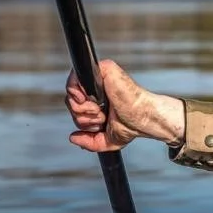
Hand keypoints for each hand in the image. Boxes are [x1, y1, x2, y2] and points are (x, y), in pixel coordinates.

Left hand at [65, 60, 185, 151]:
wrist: (142, 118)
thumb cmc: (132, 125)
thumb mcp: (107, 140)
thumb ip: (89, 142)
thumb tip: (73, 138)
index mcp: (97, 100)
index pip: (76, 108)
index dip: (81, 119)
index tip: (97, 125)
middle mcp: (97, 88)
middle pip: (71, 103)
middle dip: (83, 117)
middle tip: (102, 117)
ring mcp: (99, 78)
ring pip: (71, 94)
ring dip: (85, 110)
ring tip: (102, 110)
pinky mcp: (102, 69)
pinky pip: (76, 77)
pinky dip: (78, 93)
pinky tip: (91, 101)